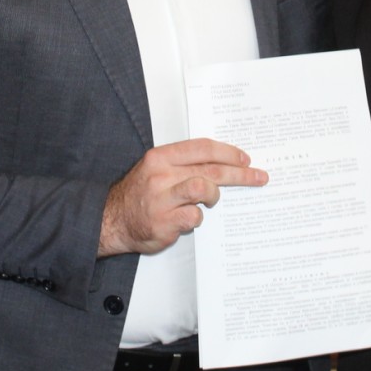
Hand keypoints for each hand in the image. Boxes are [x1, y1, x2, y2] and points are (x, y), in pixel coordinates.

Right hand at [97, 138, 267, 256]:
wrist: (111, 220)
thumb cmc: (139, 195)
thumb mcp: (155, 169)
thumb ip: (183, 165)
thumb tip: (221, 164)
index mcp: (160, 157)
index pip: (202, 148)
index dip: (228, 152)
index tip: (245, 159)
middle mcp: (161, 175)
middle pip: (211, 169)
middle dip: (240, 174)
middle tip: (258, 177)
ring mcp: (162, 198)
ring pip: (204, 188)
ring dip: (214, 196)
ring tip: (211, 201)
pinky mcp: (164, 222)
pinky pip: (194, 217)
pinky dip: (197, 218)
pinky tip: (187, 218)